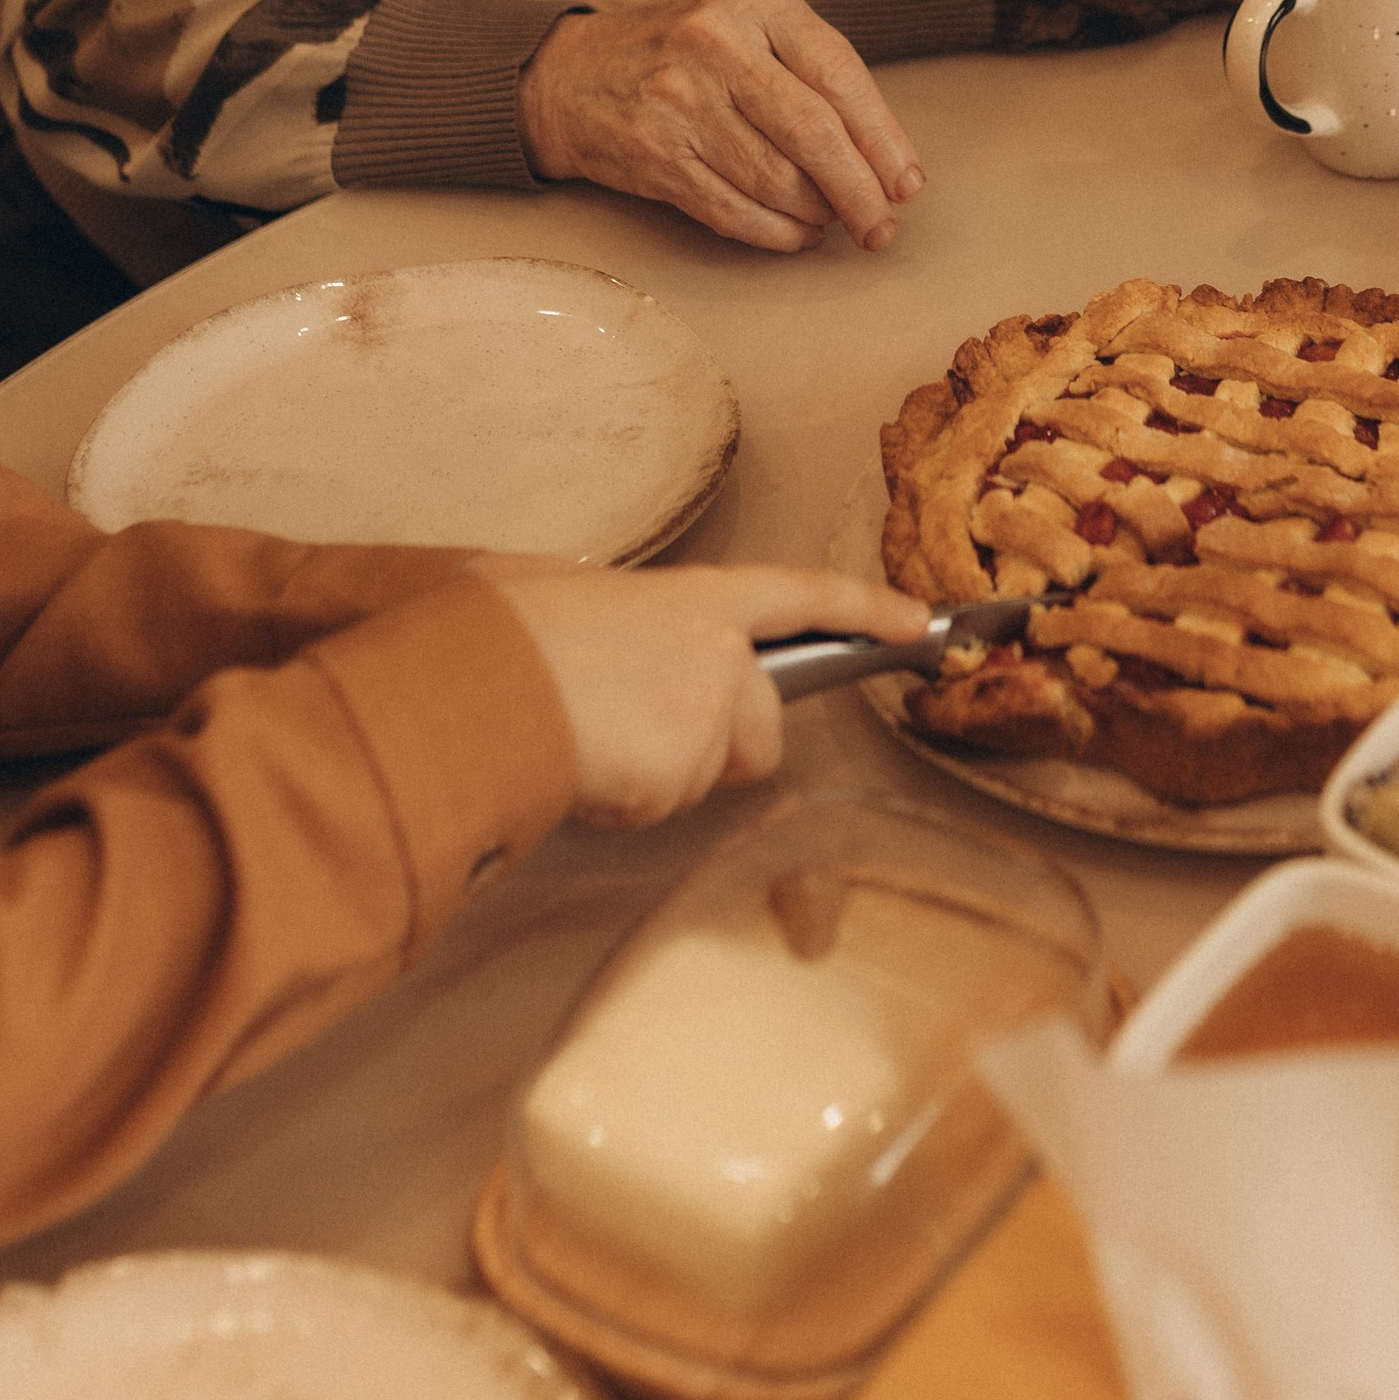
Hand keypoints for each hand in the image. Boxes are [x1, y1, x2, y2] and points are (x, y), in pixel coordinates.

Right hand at [474, 560, 929, 823]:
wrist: (480, 680)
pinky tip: (582, 768)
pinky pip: (661, 807)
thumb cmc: (504, 631)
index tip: (918, 622)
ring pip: (707, 774)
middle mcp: (717, 652)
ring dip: (659, 776)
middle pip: (760, 724)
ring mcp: (707, 712)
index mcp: (693, 598)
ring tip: (590, 738)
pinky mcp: (686, 767)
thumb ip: (622, 620)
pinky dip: (623, 802)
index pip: (802, 596)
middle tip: (631, 732)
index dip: (865, 608)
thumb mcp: (569, 592)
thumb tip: (602, 633)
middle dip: (714, 748)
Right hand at [512, 0, 924, 252]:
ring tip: (836, 223)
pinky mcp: (654, 154)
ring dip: (818, 214)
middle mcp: (715, 42)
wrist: (569, 75)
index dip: (883, 137)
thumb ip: (810, 70)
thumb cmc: (684, 51)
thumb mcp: (745, 23)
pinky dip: (776, 233)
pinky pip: (734, 210)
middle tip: (883, 227)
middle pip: (813, 133)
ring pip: (777, 179)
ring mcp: (679, 100)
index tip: (908, 182)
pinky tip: (797, 236)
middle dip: (860, 191)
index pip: (839, 73)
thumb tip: (886, 158)